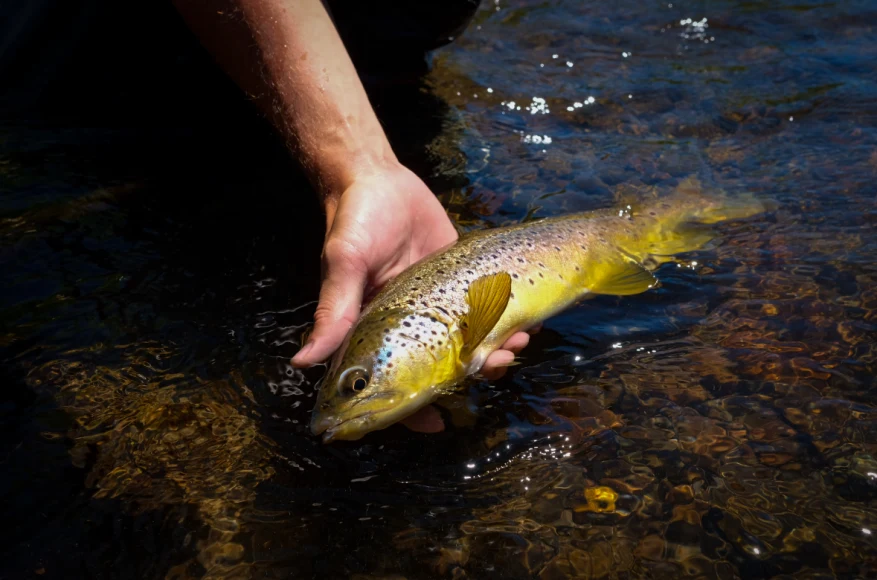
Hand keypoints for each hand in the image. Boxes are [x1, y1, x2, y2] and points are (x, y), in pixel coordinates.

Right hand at [291, 161, 531, 430]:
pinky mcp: (461, 279)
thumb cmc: (355, 221)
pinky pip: (489, 306)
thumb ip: (333, 312)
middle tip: (497, 363)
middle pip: (443, 367)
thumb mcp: (344, 264)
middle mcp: (409, 325)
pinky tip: (530, 321)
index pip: (393, 383)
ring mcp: (439, 304)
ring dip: (497, 348)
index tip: (438, 424)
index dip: (412, 410)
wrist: (381, 177)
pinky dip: (510, 317)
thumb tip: (302, 361)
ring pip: (472, 341)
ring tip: (519, 340)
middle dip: (473, 372)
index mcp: (376, 332)